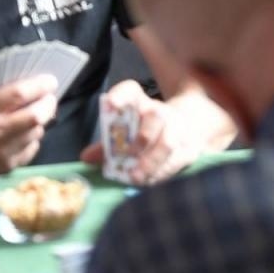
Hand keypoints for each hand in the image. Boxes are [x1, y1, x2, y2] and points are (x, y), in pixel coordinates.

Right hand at [0, 74, 58, 176]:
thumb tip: (23, 85)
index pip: (21, 93)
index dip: (40, 85)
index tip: (49, 81)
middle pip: (36, 116)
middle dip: (48, 104)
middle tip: (50, 98)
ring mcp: (1, 151)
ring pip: (36, 133)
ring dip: (39, 122)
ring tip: (35, 115)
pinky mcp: (4, 166)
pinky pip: (30, 150)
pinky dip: (30, 140)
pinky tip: (23, 135)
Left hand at [79, 78, 199, 183]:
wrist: (188, 127)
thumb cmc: (146, 129)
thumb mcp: (125, 131)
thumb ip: (105, 144)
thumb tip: (86, 157)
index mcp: (139, 102)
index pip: (130, 91)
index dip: (120, 96)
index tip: (110, 104)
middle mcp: (159, 111)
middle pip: (153, 118)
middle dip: (139, 139)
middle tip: (125, 157)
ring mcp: (176, 129)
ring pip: (166, 142)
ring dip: (150, 161)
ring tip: (135, 177)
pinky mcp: (187, 148)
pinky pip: (175, 161)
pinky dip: (160, 173)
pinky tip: (148, 181)